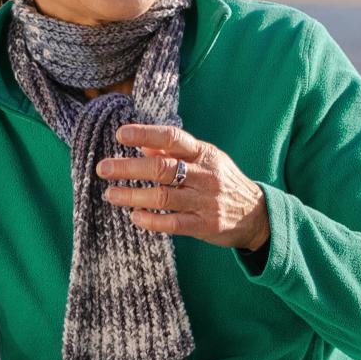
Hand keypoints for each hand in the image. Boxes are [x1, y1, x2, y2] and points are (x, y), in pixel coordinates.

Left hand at [98, 124, 269, 251]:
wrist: (256, 214)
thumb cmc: (222, 182)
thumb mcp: (205, 160)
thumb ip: (174, 152)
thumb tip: (142, 143)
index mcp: (204, 153)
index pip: (173, 138)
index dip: (146, 134)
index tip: (120, 134)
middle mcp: (205, 175)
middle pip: (162, 168)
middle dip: (129, 168)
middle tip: (104, 168)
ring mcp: (206, 201)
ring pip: (164, 197)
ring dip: (133, 196)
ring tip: (110, 194)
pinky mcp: (205, 225)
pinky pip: (173, 223)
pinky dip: (151, 220)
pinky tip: (134, 217)